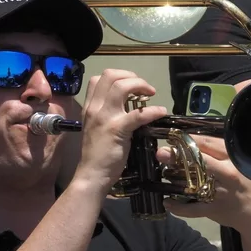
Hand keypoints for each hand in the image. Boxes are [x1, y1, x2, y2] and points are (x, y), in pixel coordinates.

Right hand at [73, 69, 171, 193]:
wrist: (92, 175)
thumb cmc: (96, 154)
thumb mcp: (96, 127)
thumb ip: (107, 114)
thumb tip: (128, 105)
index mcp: (90, 107)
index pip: (98, 78)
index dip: (118, 76)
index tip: (131, 85)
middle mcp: (95, 108)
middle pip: (111, 75)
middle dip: (132, 77)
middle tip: (144, 88)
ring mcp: (105, 118)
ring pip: (122, 86)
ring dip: (141, 86)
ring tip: (151, 94)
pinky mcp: (118, 129)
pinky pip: (138, 114)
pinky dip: (153, 110)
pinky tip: (160, 112)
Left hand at [163, 135, 250, 230]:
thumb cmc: (246, 183)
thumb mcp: (237, 164)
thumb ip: (218, 154)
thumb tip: (191, 142)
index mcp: (232, 158)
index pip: (207, 144)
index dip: (187, 140)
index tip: (173, 138)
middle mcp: (226, 173)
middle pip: (197, 161)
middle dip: (176, 156)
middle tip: (161, 153)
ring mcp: (219, 192)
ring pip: (190, 184)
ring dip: (173, 180)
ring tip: (164, 175)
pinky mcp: (213, 209)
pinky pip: (190, 208)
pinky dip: (177, 207)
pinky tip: (168, 202)